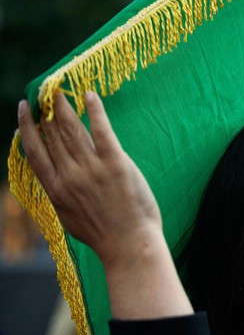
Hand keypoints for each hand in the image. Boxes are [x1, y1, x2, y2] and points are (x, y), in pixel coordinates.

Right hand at [18, 91, 160, 266]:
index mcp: (55, 189)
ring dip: (64, 106)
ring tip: (59, 89)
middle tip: (43, 91)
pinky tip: (89, 96)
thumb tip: (55, 182)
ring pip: (72, 130)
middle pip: (52, 135)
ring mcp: (91, 169)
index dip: (27, 128)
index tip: (24, 110)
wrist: (129, 245)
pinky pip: (102, 131)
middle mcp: (69, 175)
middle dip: (46, 110)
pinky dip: (95, 111)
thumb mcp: (69, 217)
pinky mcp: (116, 164)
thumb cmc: (103, 235)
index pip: (34, 151)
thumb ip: (61, 196)